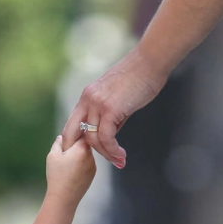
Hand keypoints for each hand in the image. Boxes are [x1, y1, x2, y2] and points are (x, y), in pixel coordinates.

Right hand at [45, 135, 95, 204]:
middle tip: (64, 152)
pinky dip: (81, 164)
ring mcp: (93, 165)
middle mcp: (91, 156)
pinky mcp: (93, 174)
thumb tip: (62, 137)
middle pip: (85, 144)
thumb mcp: (52, 155)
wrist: (64, 197)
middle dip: (75, 145)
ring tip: (67, 165)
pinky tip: (72, 172)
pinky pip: (87, 164)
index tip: (68, 138)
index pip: (82, 133)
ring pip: (86, 154)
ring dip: (78, 155)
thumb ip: (58, 143)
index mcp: (82, 148)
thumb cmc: (57, 176)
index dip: (74, 133)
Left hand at [60, 48, 167, 168]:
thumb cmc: (140, 78)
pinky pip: (106, 137)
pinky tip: (121, 155)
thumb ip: (111, 115)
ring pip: (93, 139)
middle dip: (85, 152)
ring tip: (119, 160)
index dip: (75, 142)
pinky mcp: (110, 109)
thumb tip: (111, 134)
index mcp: (87, 96)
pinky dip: (113, 150)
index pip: (73, 123)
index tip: (87, 155)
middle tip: (103, 160)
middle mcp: (87, 99)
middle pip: (75, 134)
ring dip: (106, 154)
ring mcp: (97, 104)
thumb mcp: (118, 98)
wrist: (150, 62)